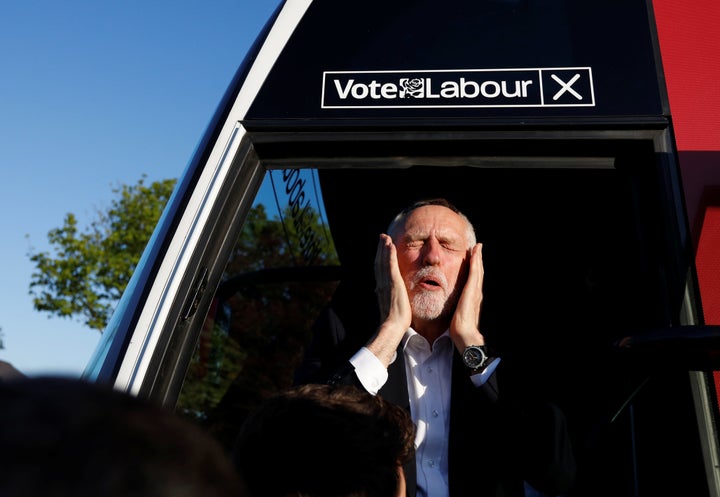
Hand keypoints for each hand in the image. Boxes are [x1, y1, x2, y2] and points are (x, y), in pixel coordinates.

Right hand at [367, 234, 411, 366]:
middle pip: (379, 262)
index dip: (380, 258)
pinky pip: (391, 264)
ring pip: (383, 261)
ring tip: (385, 236)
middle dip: (380, 249)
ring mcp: (386, 282)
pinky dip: (389, 254)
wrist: (392, 326)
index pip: (380, 270)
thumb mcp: (390, 308)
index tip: (382, 248)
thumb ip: (389, 300)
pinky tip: (390, 244)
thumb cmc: (393, 322)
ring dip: (384, 247)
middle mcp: (381, 283)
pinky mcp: (393, 282)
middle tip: (382, 236)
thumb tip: (389, 300)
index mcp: (381, 289)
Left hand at [449, 243, 485, 349]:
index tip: (472, 258)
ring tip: (478, 247)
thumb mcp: (456, 314)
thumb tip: (449, 306)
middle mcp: (476, 293)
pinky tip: (475, 254)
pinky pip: (474, 273)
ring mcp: (475, 291)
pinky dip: (476, 262)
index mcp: (471, 298)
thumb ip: (456, 308)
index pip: (473, 279)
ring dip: (478, 258)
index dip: (474, 268)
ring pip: (478, 270)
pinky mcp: (472, 291)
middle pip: (478, 272)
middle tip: (478, 248)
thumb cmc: (459, 328)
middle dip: (478, 260)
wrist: (465, 334)